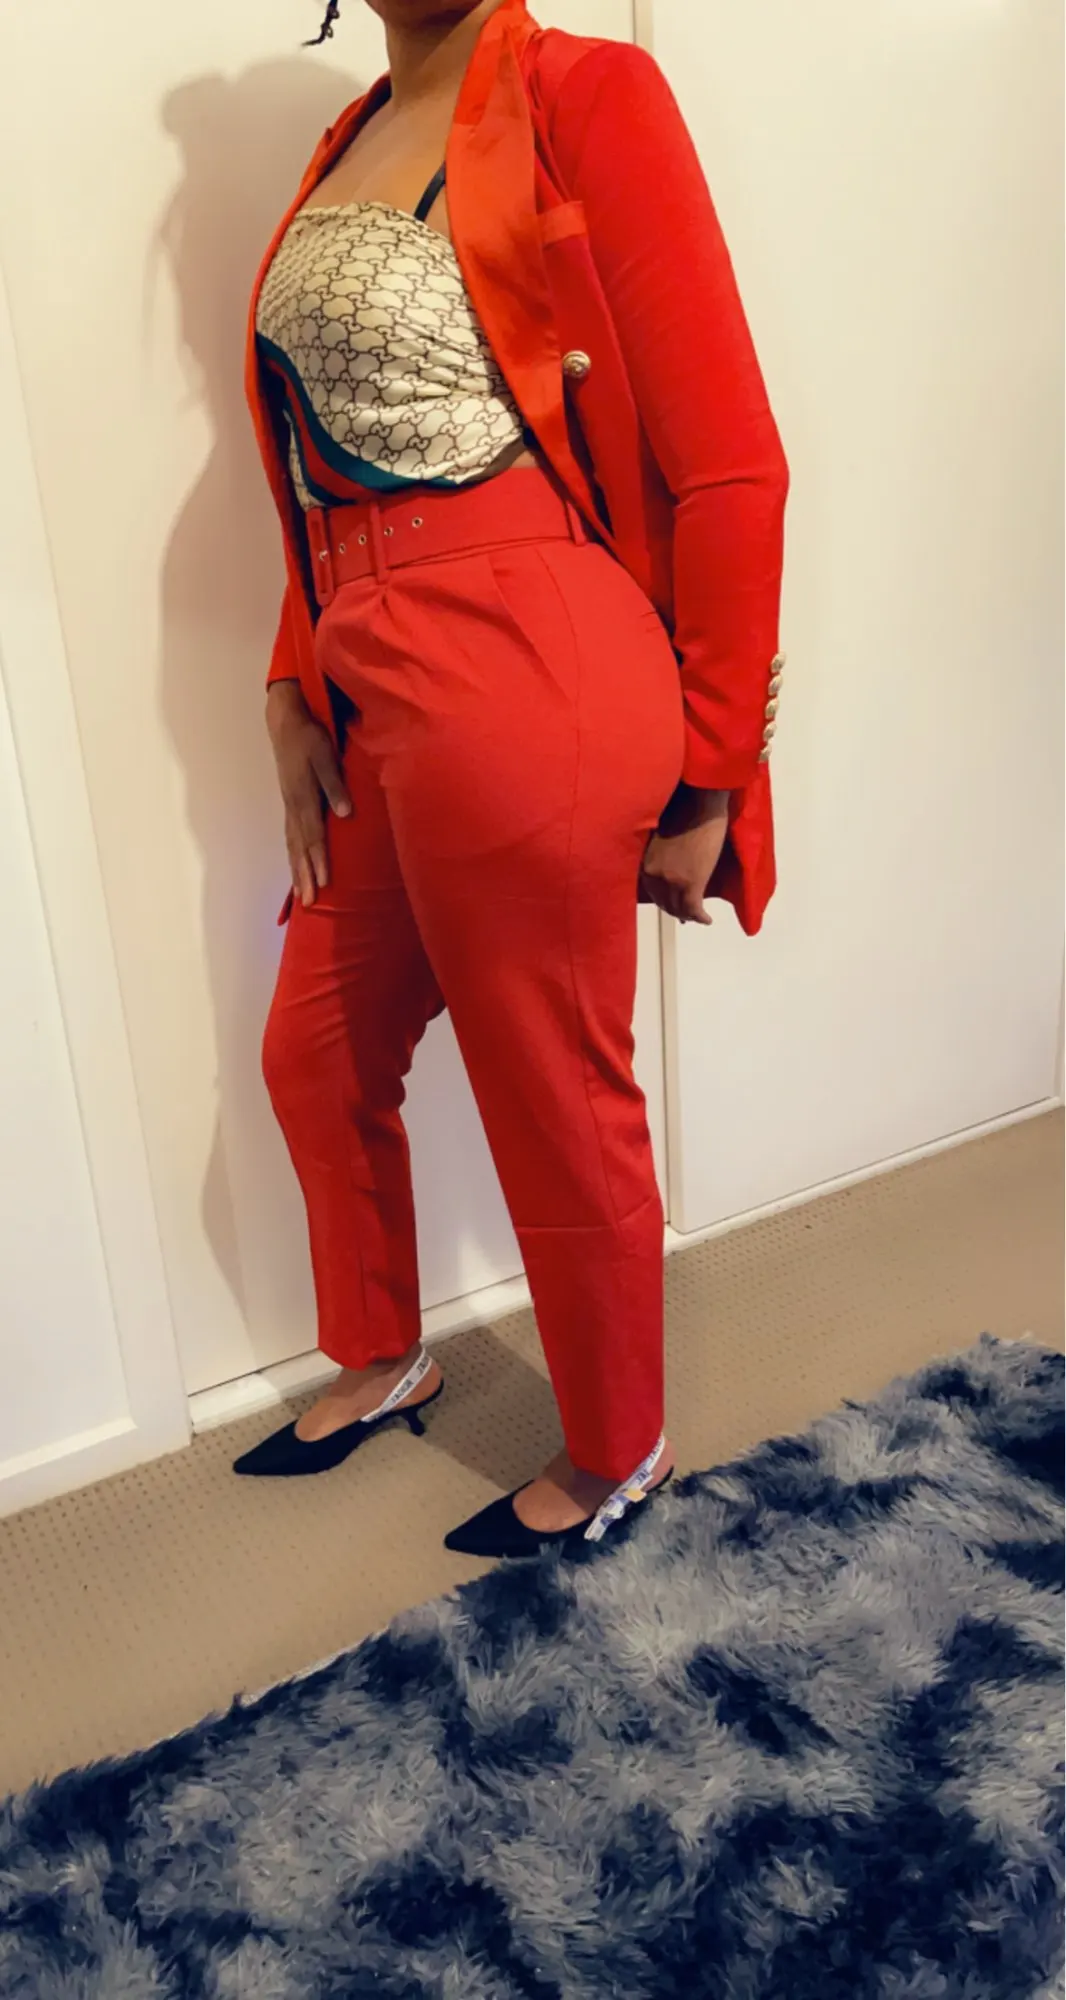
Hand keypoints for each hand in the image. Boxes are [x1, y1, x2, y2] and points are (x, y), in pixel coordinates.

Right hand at [266, 681, 351, 907]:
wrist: (286, 721)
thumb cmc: (310, 736)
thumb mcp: (325, 756)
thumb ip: (335, 784)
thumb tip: (345, 813)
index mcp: (304, 797)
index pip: (313, 836)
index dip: (319, 860)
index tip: (324, 883)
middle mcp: (294, 807)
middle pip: (300, 848)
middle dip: (305, 876)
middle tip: (309, 902)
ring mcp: (289, 806)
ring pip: (293, 845)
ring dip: (297, 871)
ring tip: (301, 895)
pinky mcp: (290, 802)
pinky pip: (290, 837)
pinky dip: (293, 856)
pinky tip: (297, 866)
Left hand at [640, 785, 730, 925]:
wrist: (700, 802)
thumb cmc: (683, 811)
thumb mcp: (661, 838)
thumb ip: (659, 857)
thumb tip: (668, 868)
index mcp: (644, 864)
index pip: (652, 892)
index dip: (663, 901)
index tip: (672, 905)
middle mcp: (654, 875)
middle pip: (664, 902)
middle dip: (675, 909)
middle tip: (686, 915)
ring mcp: (672, 881)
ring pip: (679, 908)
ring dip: (689, 915)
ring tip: (697, 917)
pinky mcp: (692, 883)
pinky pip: (694, 909)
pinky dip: (700, 917)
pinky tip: (707, 919)